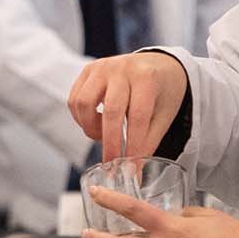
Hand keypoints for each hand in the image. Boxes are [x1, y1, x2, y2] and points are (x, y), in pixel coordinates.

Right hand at [68, 51, 188, 161]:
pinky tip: (97, 124)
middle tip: (112, 165)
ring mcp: (102, 67)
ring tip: (104, 136)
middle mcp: (122, 68)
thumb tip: (134, 173)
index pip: (138, 117)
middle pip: (110, 112)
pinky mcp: (88, 70)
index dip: (133, 146)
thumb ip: (148, 142)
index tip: (131, 169)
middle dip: (110, 144)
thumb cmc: (163, 91)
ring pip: (84, 103)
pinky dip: (81, 118)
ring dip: (91, 128)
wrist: (159, 64)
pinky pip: (75, 99)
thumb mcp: (164, 115)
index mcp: (147, 77)